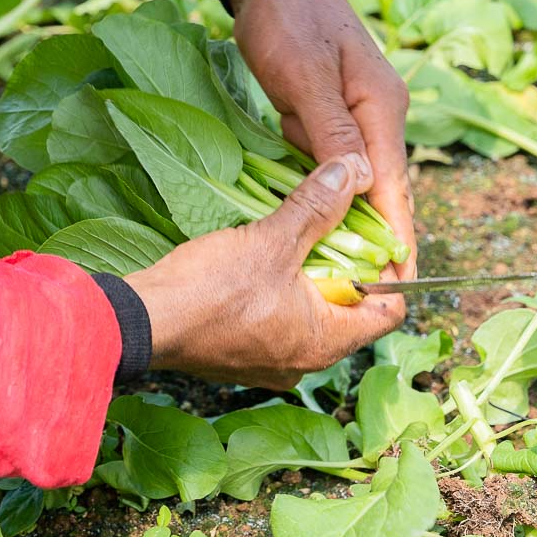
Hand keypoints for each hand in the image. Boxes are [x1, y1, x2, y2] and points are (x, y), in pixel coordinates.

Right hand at [124, 154, 404, 388]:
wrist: (144, 322)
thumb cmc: (212, 289)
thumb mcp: (272, 239)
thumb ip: (318, 205)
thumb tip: (354, 171)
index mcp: (326, 342)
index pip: (390, 312)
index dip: (392, 272)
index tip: (380, 237)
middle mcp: (305, 362)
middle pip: (351, 312)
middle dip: (347, 268)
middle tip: (337, 227)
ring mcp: (271, 364)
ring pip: (311, 317)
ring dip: (310, 280)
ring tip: (298, 238)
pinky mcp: (241, 358)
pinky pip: (278, 324)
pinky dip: (281, 295)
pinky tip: (262, 264)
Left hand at [229, 0, 416, 275]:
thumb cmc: (285, 18)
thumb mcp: (303, 76)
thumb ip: (331, 132)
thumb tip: (361, 185)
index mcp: (381, 107)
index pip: (393, 187)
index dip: (398, 239)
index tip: (397, 286)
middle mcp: (379, 114)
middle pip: (384, 190)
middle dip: (381, 241)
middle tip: (373, 297)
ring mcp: (357, 113)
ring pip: (359, 181)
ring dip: (354, 223)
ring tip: (346, 276)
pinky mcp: (332, 112)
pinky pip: (334, 164)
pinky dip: (329, 195)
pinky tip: (320, 226)